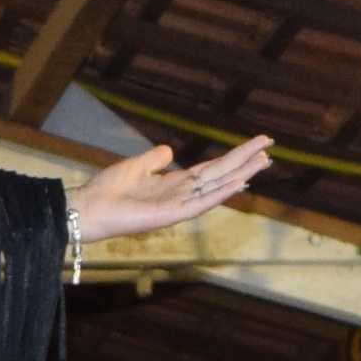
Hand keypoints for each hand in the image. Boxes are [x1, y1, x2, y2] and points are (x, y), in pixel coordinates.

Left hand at [66, 135, 270, 244]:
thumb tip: (170, 150)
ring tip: (263, 162)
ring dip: (241, 175)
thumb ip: (155, 160)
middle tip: (270, 148)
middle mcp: (182, 194)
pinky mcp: (171, 215)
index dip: (234, 156)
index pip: (212, 169)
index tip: (256, 144)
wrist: (89, 208)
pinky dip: (221, 193)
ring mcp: (179, 206)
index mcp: (175, 184)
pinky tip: (239, 183)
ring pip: (217, 188)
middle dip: (245, 162)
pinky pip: (201, 203)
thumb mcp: (136, 167)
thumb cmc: (108, 190)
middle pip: (221, 175)